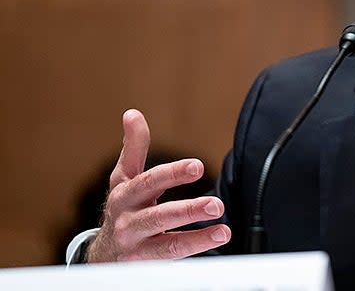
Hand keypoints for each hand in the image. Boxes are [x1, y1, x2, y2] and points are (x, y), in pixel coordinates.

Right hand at [87, 109, 230, 261]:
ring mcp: (134, 247)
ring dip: (197, 238)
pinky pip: (170, 263)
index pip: (148, 182)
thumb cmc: (123, 208)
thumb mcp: (124, 178)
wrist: (104, 253)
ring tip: (223, 230)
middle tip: (218, 204)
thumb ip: (133, 148)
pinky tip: (214, 243)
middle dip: (188, 210)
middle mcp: (127, 222)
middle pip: (158, 216)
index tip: (198, 165)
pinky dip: (193, 253)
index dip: (172, 173)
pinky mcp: (143, 267)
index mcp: (125, 195)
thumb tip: (133, 114)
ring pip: (166, 246)